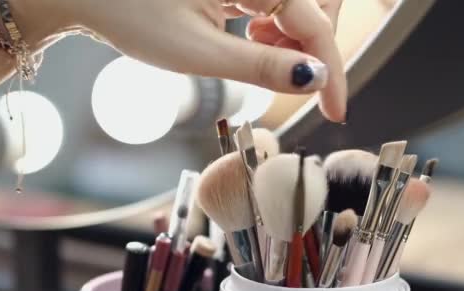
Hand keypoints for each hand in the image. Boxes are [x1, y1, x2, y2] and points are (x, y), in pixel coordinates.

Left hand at [58, 0, 345, 121]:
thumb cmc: (128, 12)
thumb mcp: (198, 52)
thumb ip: (261, 66)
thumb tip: (313, 78)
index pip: (316, 23)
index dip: (331, 70)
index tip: (335, 108)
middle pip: (317, 6)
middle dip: (314, 47)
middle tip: (293, 80)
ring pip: (298, 4)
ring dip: (294, 37)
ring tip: (262, 55)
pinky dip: (275, 24)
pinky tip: (253, 34)